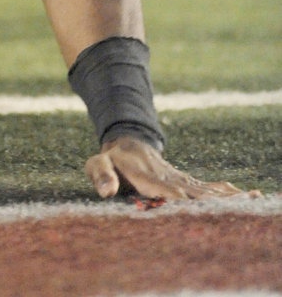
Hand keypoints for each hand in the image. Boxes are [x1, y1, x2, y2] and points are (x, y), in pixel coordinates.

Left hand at [86, 135, 259, 200]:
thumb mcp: (97, 164)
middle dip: (213, 199)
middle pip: (193, 191)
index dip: (180, 200)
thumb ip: (100, 175)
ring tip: (250, 197)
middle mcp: (168, 178)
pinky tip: (243, 194)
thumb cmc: (111, 158)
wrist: (126, 140)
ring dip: (226, 195)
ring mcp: (178, 179)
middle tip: (238, 203)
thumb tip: (106, 191)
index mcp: (147, 177)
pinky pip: (206, 187)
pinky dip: (224, 191)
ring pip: (204, 189)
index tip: (196, 208)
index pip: (167, 191)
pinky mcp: (184, 181)